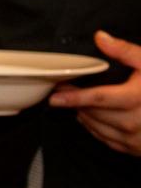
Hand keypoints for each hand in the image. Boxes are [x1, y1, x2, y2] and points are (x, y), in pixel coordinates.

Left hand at [48, 30, 140, 154]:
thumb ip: (126, 51)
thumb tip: (100, 37)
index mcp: (137, 99)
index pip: (97, 98)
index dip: (73, 97)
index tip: (55, 95)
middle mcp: (136, 122)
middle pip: (94, 113)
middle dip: (76, 104)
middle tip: (62, 93)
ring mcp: (137, 139)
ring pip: (98, 128)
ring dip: (84, 116)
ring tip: (76, 104)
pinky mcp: (137, 150)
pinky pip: (108, 141)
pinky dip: (96, 130)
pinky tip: (91, 118)